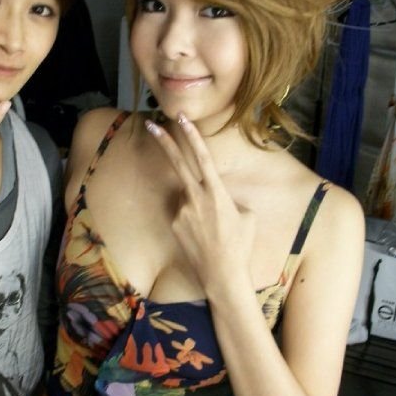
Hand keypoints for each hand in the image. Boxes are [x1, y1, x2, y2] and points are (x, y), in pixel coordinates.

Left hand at [145, 112, 255, 291]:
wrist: (223, 276)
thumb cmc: (241, 245)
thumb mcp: (246, 216)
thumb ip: (228, 198)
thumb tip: (216, 195)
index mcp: (217, 193)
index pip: (203, 157)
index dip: (192, 136)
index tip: (182, 119)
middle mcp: (196, 198)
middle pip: (177, 163)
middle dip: (163, 141)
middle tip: (149, 124)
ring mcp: (182, 211)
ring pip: (186, 195)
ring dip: (195, 202)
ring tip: (211, 228)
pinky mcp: (174, 224)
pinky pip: (182, 212)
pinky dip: (191, 217)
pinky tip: (202, 235)